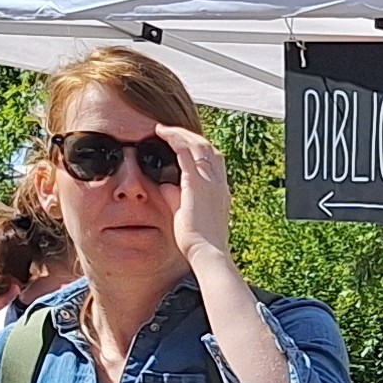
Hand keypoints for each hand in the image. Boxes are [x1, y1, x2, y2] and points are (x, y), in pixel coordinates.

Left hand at [156, 124, 233, 260]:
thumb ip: (176, 197)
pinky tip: (161, 134)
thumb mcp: (187, 214)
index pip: (213, 160)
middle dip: (188, 136)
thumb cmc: (199, 241)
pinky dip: (174, 139)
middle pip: (208, 147)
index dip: (197, 148)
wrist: (207, 252)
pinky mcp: (196, 184)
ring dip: (181, 134)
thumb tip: (164, 186)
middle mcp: (219, 182)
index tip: (182, 144)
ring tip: (164, 130)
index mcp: (220, 191)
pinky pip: (186, 152)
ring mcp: (210, 181)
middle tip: (170, 131)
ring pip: (199, 144)